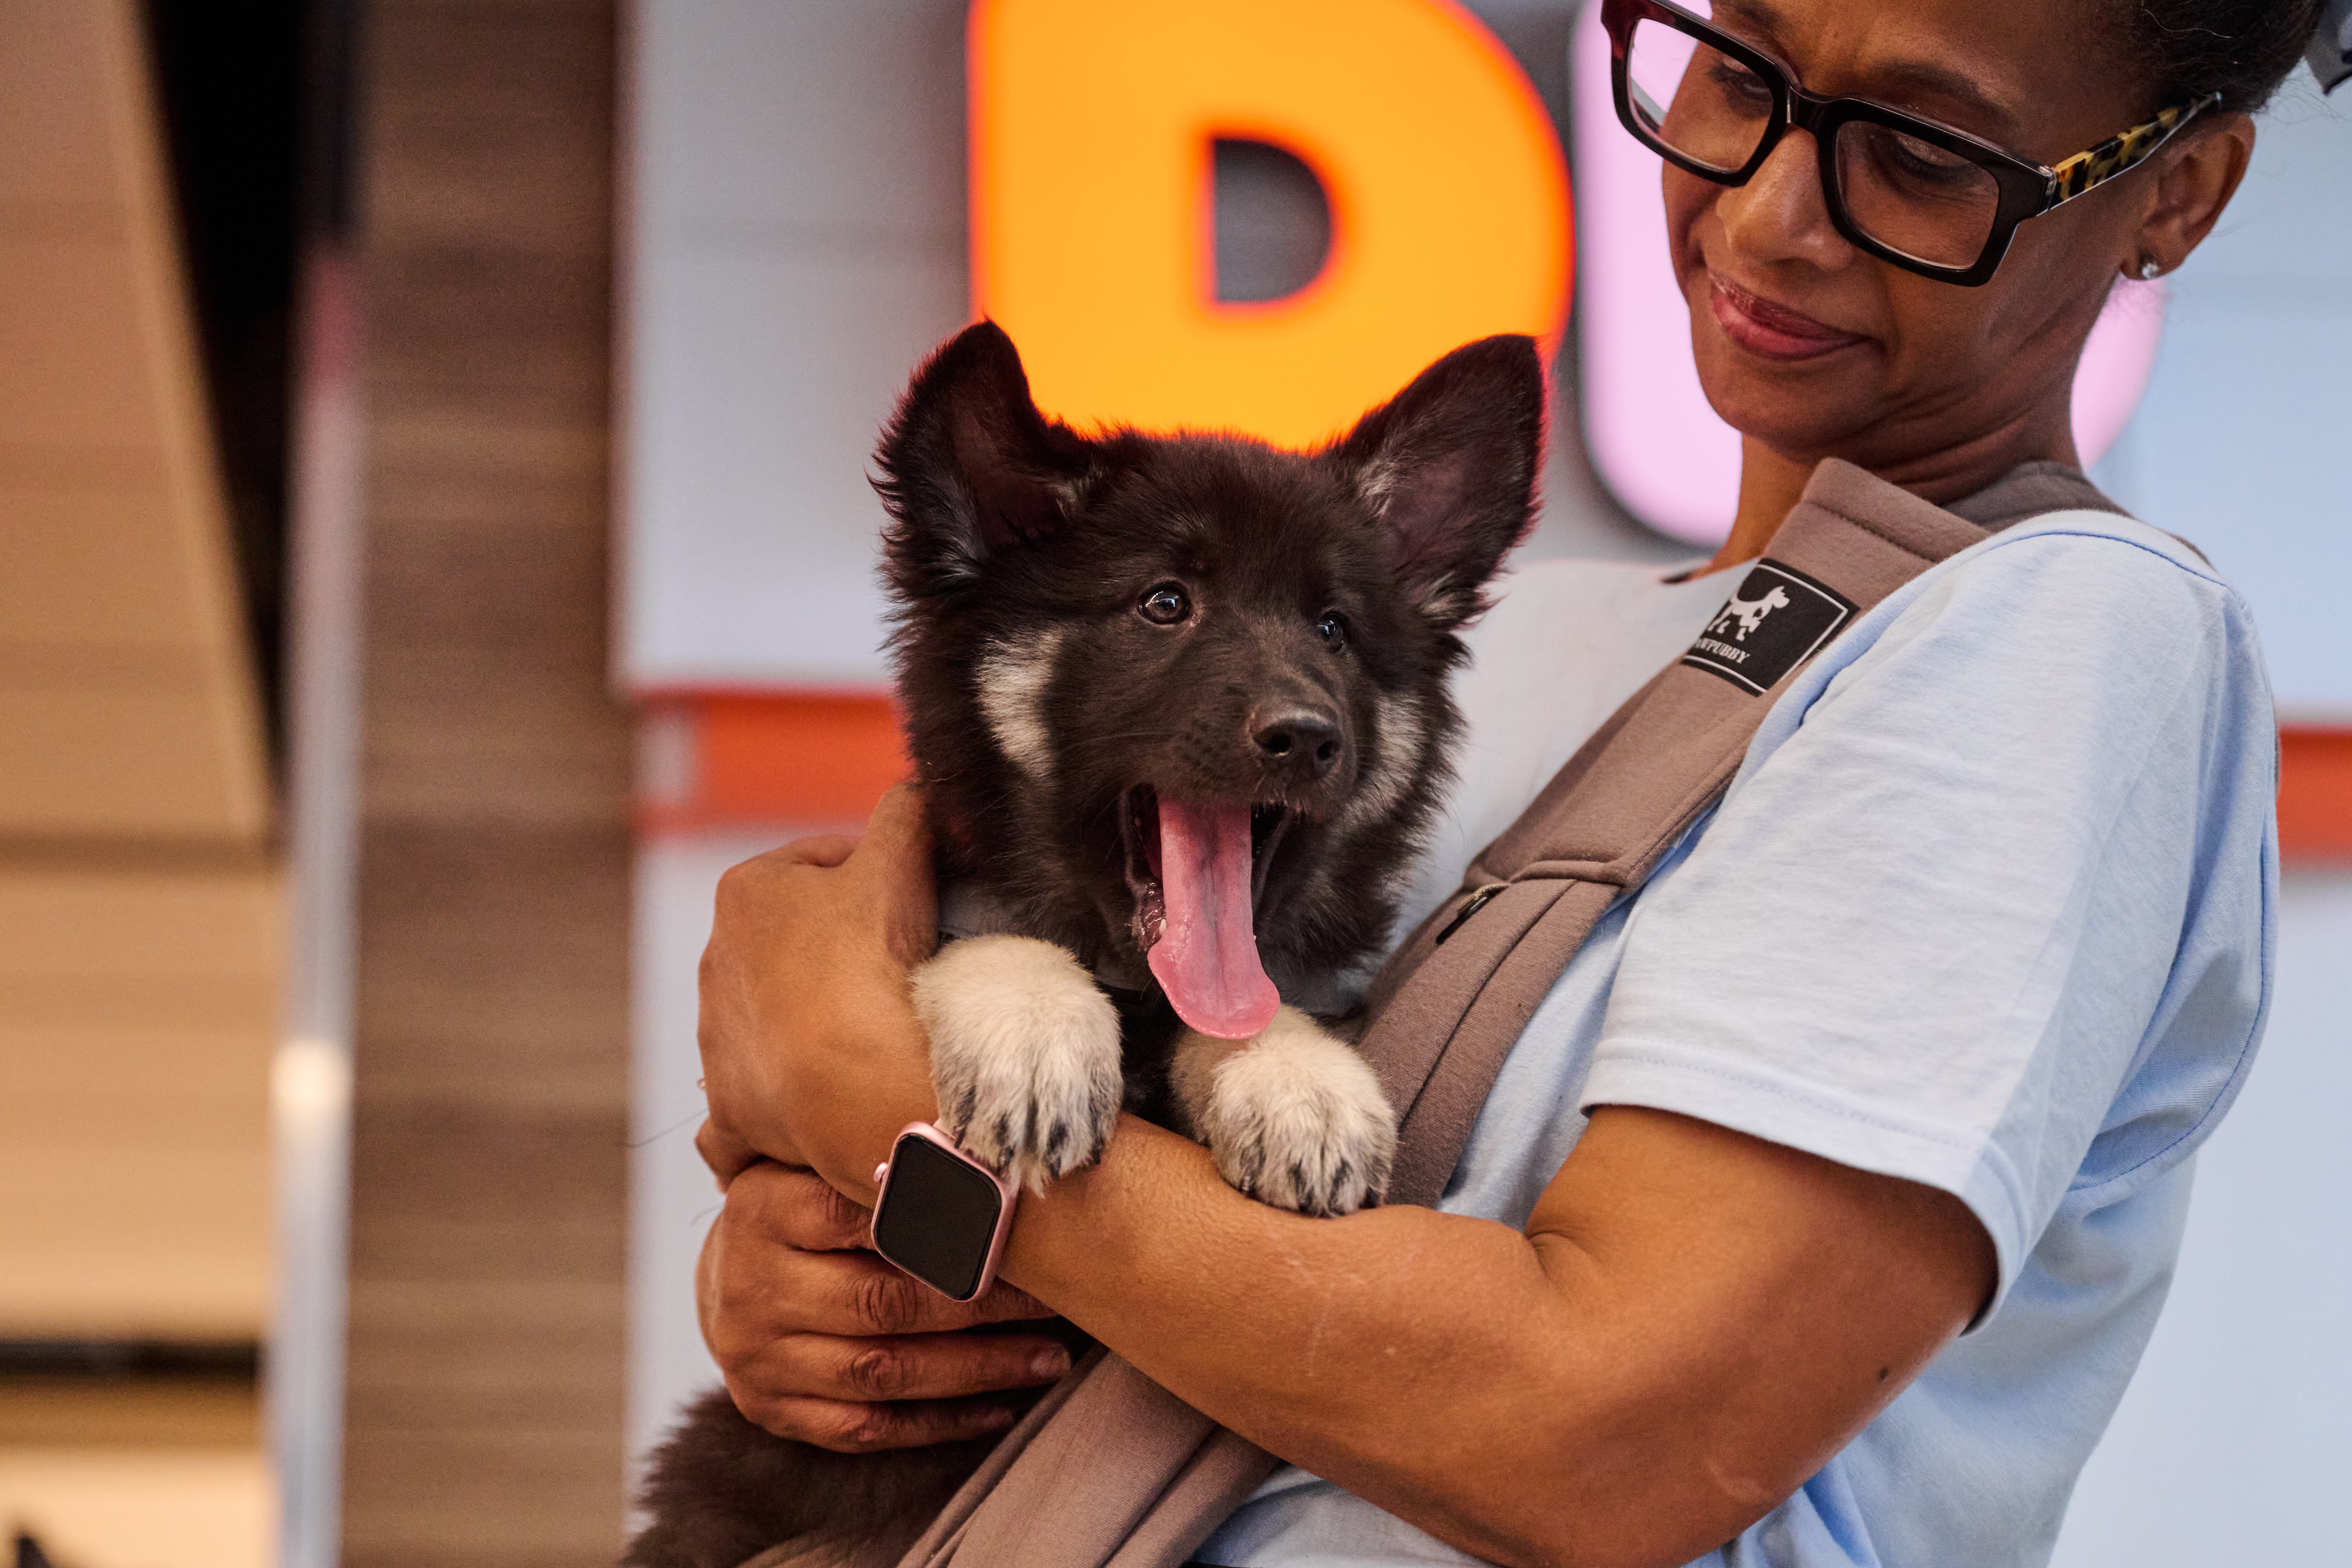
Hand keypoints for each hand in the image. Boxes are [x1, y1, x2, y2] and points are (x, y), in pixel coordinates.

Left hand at [695, 785, 942, 1190]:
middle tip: (902, 961)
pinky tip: (814, 1092)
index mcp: (747, 891)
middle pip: (798, 937)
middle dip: (843, 944)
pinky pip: (752, 1090)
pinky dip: (775, 1091)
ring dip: (818, 1012)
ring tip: (875, 1027)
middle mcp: (718, 960)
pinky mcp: (731, 1102)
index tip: (915, 898)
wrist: (855, 1082)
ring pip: (776, 1010)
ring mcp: (720, 1036)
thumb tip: (919, 787)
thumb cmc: (869, 961)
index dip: (877, 872)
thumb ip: (906, 813)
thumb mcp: (898, 860)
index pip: (823, 862)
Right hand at [700, 1161, 1073, 1451]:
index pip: (863, 1216)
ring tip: (1048, 1359)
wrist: (723, 1283)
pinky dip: (941, 1422)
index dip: (948, 1225)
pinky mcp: (775, 1410)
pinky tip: (1001, 1406)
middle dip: (981, 1306)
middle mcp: (752, 1285)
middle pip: (883, 1301)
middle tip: (1054, 1301)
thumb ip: (878, 1160)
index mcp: (763, 1209)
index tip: (1021, 1232)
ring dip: (977, 1370)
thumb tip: (987, 1150)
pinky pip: (869, 1426)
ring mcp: (761, 1356)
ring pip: (884, 1371)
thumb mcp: (815, 1167)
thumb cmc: (799, 1216)